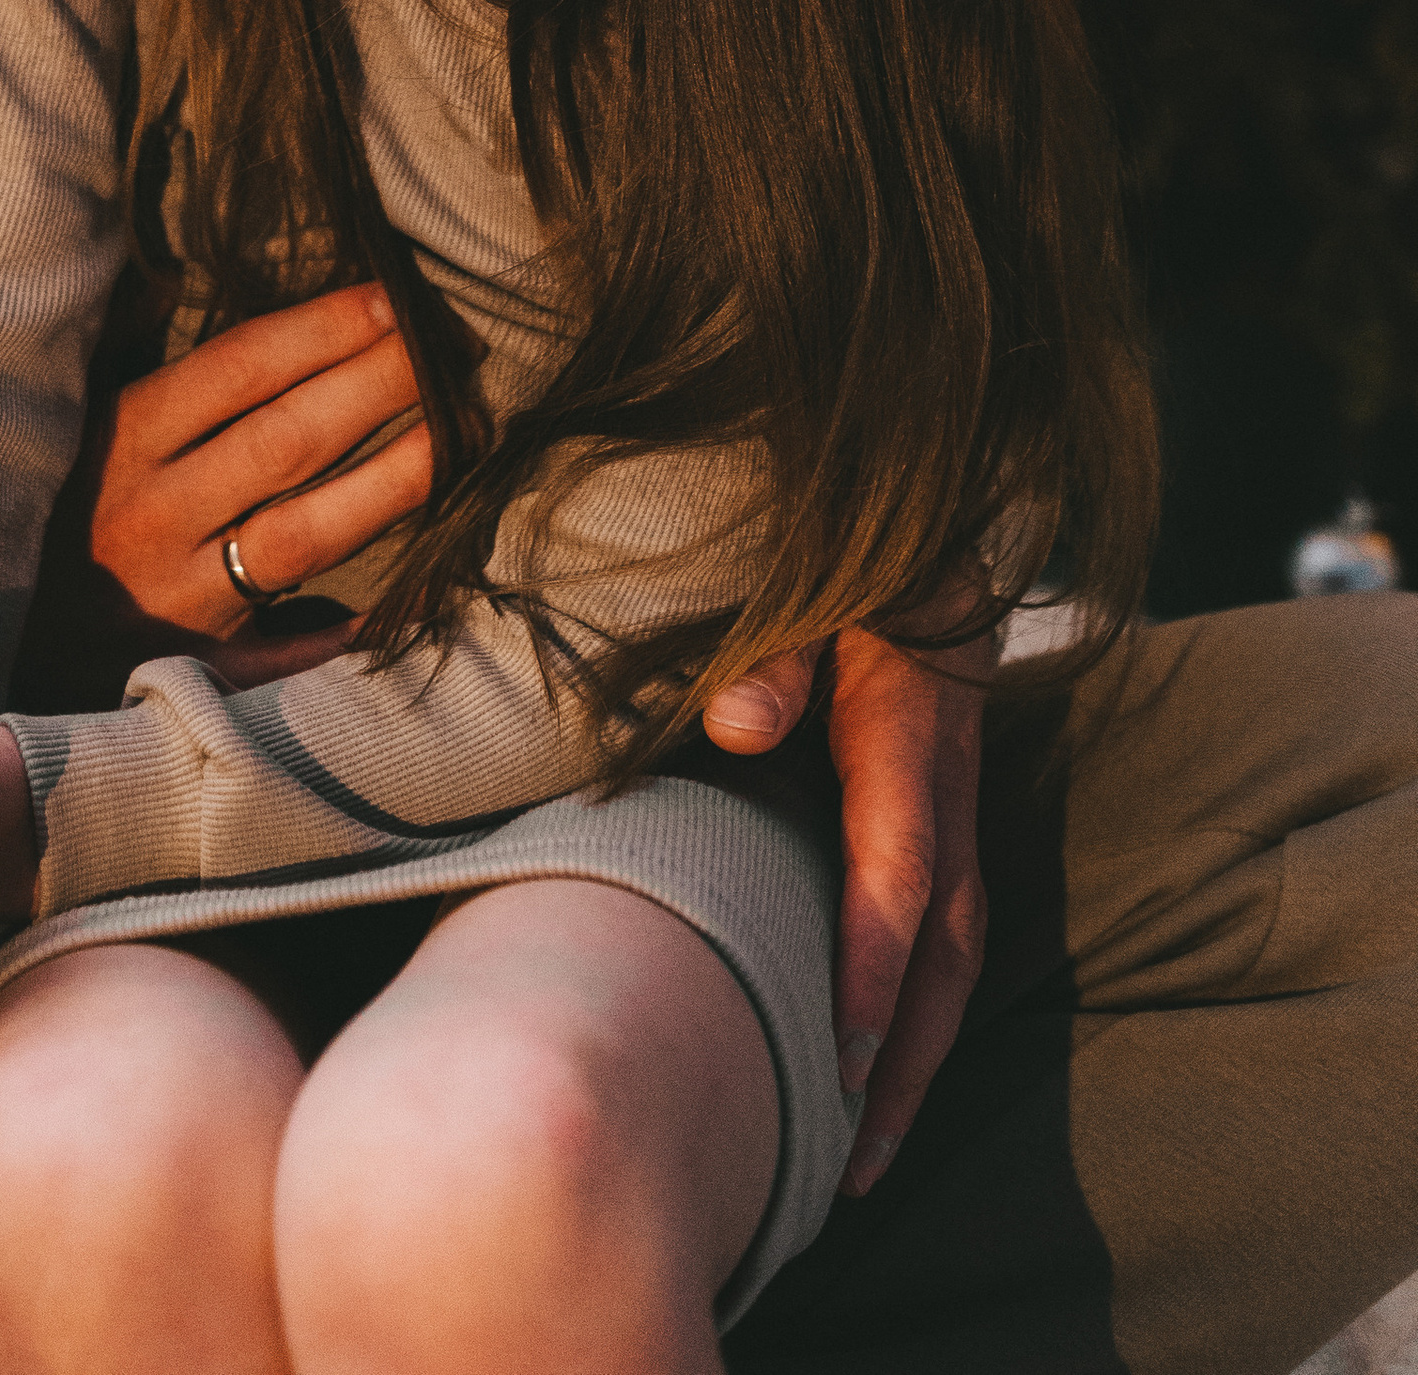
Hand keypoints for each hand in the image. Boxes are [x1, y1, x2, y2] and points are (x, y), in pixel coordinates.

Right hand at [17, 283, 430, 703]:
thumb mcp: (77, 431)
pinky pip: (291, 646)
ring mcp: (179, 595)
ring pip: (305, 530)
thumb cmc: (53, 519)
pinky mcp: (201, 666)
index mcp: (119, 441)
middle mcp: (152, 514)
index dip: (323, 327)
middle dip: (378, 382)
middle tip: (455, 342)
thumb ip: (137, 364)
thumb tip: (211, 294)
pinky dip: (352, 620)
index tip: (392, 295)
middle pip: (287, 438)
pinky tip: (423, 582)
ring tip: (464, 430)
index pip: (239, 366)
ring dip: (392, 476)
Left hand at [702, 613, 990, 1195]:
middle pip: (946, 949)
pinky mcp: (951, 824)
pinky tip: (883, 1078)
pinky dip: (924, 1016)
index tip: (844, 1062)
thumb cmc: (850, 569)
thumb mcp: (808, 587)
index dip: (873, 968)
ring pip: (959, 959)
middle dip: (908, 1060)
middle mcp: (950, 792)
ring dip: (922, 1058)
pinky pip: (951, 939)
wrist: (928, 542)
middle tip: (857, 1157)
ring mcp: (961, 813)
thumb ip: (772, 652)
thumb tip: (738, 728)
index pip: (898, 871)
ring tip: (870, 1155)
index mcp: (910, 736)